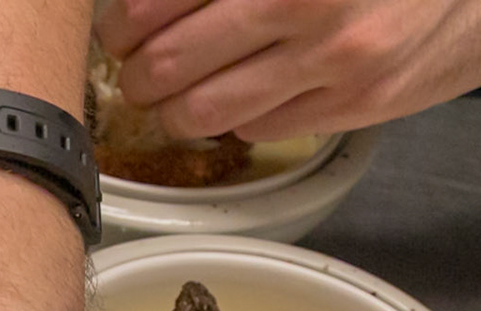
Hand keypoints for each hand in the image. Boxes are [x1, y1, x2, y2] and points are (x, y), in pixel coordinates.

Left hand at [97, 0, 480, 141]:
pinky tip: (241, 93)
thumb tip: (149, 6)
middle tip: (133, 63)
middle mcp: (305, 1)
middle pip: (168, 62)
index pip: (155, 3)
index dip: (123, 20)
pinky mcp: (361, 100)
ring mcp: (336, 57)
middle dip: (136, 69)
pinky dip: (233, 117)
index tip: (119, 25)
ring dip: (172, 107)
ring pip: (203, 110)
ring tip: (170, 91)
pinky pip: (258, 128)